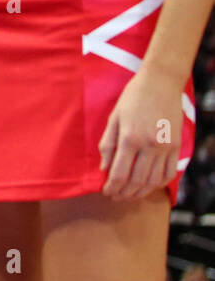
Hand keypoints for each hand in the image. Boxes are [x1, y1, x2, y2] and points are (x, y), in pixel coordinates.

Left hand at [98, 67, 183, 200]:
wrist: (161, 83)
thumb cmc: (133, 98)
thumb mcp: (114, 118)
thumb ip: (107, 144)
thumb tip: (104, 169)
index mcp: (130, 139)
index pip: (119, 174)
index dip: (112, 187)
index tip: (106, 192)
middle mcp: (149, 147)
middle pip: (137, 181)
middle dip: (124, 193)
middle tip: (116, 197)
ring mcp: (166, 148)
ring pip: (154, 181)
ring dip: (141, 192)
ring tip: (130, 195)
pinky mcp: (177, 147)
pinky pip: (169, 173)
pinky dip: (159, 184)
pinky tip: (149, 186)